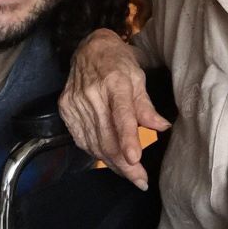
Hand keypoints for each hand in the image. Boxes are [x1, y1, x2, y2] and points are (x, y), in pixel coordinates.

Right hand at [59, 28, 170, 188]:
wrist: (89, 48)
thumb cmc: (118, 62)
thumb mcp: (137, 77)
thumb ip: (146, 105)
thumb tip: (162, 127)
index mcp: (114, 81)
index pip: (121, 113)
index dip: (128, 137)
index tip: (135, 159)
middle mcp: (92, 93)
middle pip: (108, 136)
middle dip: (125, 164)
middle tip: (140, 180)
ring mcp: (76, 102)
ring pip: (94, 142)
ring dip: (112, 163)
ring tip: (129, 174)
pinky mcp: (66, 109)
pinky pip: (82, 139)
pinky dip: (97, 152)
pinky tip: (109, 159)